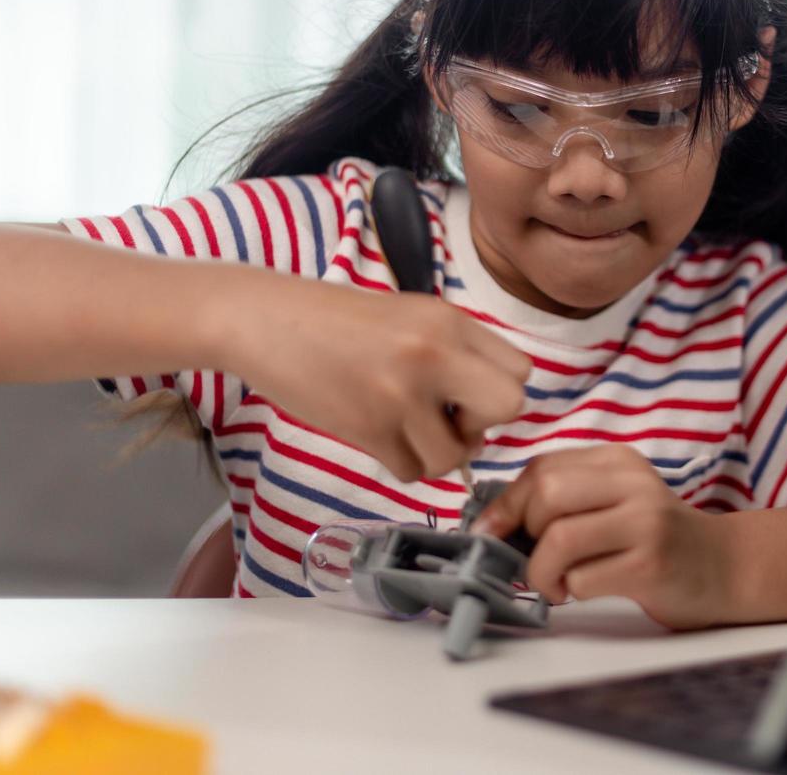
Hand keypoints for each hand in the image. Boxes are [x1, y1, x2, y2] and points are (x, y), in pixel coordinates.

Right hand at [215, 268, 530, 481]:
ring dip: (434, 453)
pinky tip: (379, 435)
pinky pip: (412, 471)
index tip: (466, 394)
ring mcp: (401, 393)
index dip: (498, 392)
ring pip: (454, 455)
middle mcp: (434, 352)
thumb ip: (456, 351)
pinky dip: (401, 463)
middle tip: (448, 418)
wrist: (266, 321)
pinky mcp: (369, 427)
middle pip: (509, 406)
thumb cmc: (339, 321)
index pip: (520, 370)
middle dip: (482, 424)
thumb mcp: (411, 315)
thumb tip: (487, 409)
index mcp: (450, 320)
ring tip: (404, 428)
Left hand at [470, 444, 735, 629]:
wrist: (724, 567)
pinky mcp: (651, 564)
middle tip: (533, 560)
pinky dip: (570, 591)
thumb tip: (495, 522)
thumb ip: (566, 500)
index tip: (491, 533)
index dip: (505, 504)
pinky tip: (585, 591)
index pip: (542, 469)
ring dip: (541, 572)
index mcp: (617, 461)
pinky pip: (583, 578)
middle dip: (524, 535)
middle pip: (546, 496)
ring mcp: (645, 522)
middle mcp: (632, 484)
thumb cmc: (655, 539)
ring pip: (559, 539)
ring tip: (555, 585)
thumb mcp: (614, 502)